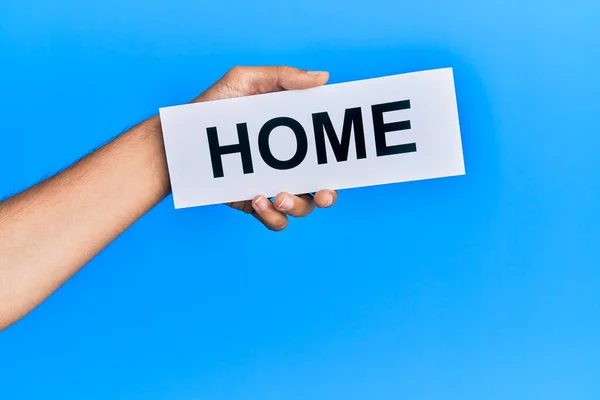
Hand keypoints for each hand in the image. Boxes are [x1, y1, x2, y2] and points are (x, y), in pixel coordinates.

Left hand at [191, 66, 337, 230]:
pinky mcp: (252, 204)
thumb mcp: (244, 81)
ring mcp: (271, 186)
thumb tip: (322, 77)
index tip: (346, 161)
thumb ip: (282, 77)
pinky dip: (272, 215)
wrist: (177, 141)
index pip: (325, 151)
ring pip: (301, 207)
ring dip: (298, 206)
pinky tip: (258, 199)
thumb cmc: (211, 108)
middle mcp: (286, 165)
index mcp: (293, 139)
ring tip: (280, 196)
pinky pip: (274, 220)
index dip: (342, 159)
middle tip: (324, 193)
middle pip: (322, 186)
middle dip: (329, 194)